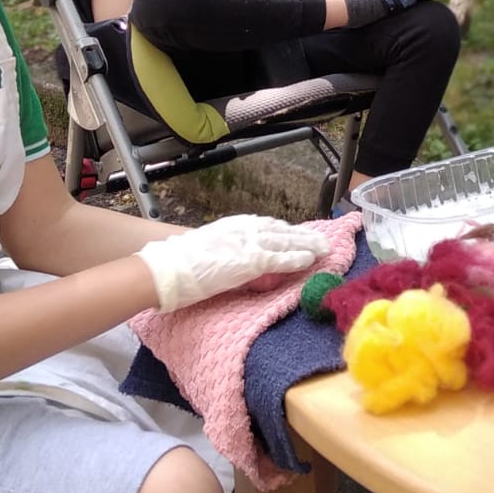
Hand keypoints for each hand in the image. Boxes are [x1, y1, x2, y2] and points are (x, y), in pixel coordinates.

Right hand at [135, 214, 329, 311]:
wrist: (169, 267)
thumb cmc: (184, 262)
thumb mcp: (213, 248)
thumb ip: (233, 252)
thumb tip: (249, 266)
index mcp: (235, 225)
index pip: (269, 225)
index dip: (288, 232)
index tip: (302, 234)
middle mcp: (245, 229)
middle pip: (282, 231)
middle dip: (304, 236)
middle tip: (322, 241)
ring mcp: (249, 243)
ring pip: (287, 241)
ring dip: (307, 245)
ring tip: (324, 249)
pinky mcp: (251, 260)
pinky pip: (280, 258)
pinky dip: (297, 258)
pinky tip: (310, 260)